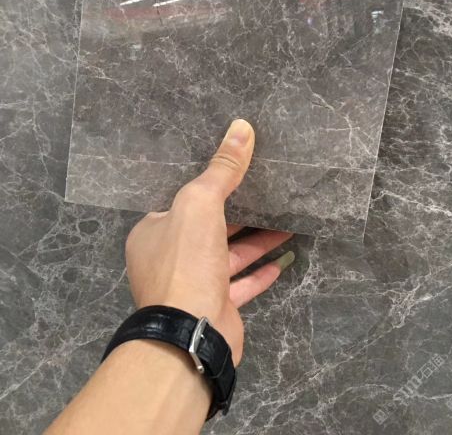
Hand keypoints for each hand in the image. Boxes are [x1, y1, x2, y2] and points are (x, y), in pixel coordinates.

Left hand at [125, 119, 293, 363]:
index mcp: (154, 231)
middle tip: (268, 191)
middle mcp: (169, 257)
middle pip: (210, 227)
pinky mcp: (216, 307)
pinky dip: (260, 272)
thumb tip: (241, 126)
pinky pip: (241, 284)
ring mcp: (193, 285)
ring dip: (257, 241)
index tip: (234, 169)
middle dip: (241, 212)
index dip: (207, 185)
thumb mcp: (200, 202)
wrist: (191, 334)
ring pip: (229, 255)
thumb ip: (222, 169)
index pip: (181, 201)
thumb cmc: (186, 260)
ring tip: (288, 221)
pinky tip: (282, 261)